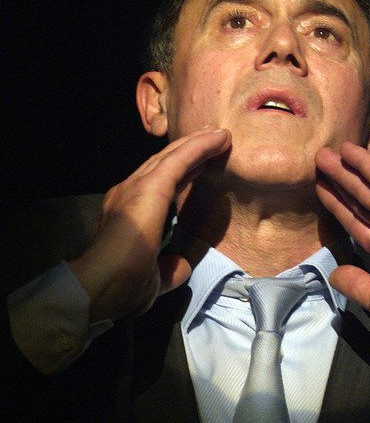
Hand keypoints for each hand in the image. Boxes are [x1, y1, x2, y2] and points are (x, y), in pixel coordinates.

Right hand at [68, 126, 230, 321]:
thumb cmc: (120, 287)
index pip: (159, 185)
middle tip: (214, 139)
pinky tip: (218, 139)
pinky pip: (180, 160)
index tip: (203, 165)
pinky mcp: (149, 187)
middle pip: (165, 164)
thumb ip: (167, 269)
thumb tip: (181, 267)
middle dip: (190, 150)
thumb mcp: (152, 280)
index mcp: (128, 213)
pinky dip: (200, 147)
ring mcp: (136, 187)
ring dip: (197, 144)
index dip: (183, 173)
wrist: (98, 286)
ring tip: (219, 135)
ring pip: (172, 157)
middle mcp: (128, 193)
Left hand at [315, 142, 369, 336]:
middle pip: (357, 201)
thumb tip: (335, 275)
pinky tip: (349, 150)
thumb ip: (355, 283)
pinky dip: (366, 164)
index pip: (356, 223)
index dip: (338, 207)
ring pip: (365, 187)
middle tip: (319, 164)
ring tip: (323, 154)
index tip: (321, 191)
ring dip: (345, 169)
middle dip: (338, 183)